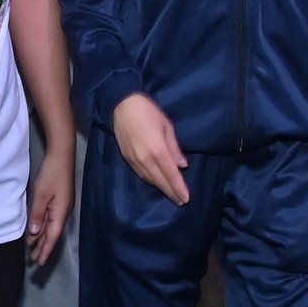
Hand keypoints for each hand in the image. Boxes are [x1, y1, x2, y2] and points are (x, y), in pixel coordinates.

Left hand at [25, 140, 73, 266]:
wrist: (62, 156)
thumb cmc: (51, 174)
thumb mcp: (41, 195)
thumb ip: (37, 214)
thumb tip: (35, 233)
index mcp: (60, 213)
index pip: (52, 237)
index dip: (46, 250)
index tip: (39, 262)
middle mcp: (63, 213)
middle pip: (52, 234)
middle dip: (43, 248)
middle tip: (34, 261)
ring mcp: (62, 207)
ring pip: (51, 227)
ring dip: (42, 238)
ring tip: (33, 249)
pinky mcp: (59, 201)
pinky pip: (50, 219)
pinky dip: (43, 228)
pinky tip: (37, 231)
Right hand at [111, 91, 189, 205]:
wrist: (121, 105)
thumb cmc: (148, 112)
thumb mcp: (167, 126)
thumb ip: (174, 148)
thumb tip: (182, 165)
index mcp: (158, 151)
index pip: (171, 175)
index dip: (179, 188)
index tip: (186, 198)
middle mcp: (145, 160)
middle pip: (160, 181)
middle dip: (171, 192)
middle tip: (181, 201)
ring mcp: (134, 161)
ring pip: (150, 180)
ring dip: (161, 188)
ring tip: (171, 194)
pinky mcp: (127, 159)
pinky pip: (141, 174)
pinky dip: (150, 181)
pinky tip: (156, 182)